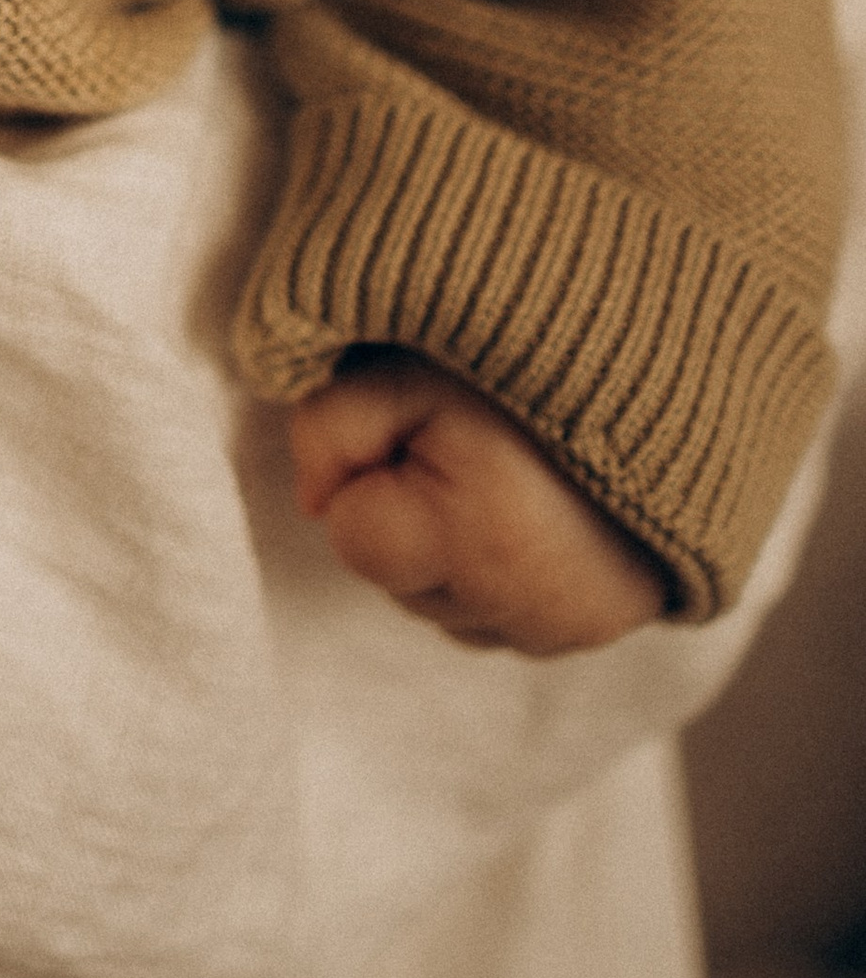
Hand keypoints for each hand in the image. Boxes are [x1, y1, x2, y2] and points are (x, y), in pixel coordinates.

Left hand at [287, 351, 667, 653]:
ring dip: (455, 553)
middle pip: (400, 581)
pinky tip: (532, 508)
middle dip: (409, 516)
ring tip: (502, 471)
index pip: (352, 537)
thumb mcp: (403, 363)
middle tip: (469, 440)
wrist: (666, 351)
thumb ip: (327, 427)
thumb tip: (312, 502)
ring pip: (450, 609)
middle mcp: (528, 606)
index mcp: (474, 540)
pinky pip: (509, 620)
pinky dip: (504, 574)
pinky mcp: (607, 626)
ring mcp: (572, 625)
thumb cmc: (523, 351)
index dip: (369, 470)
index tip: (422, 422)